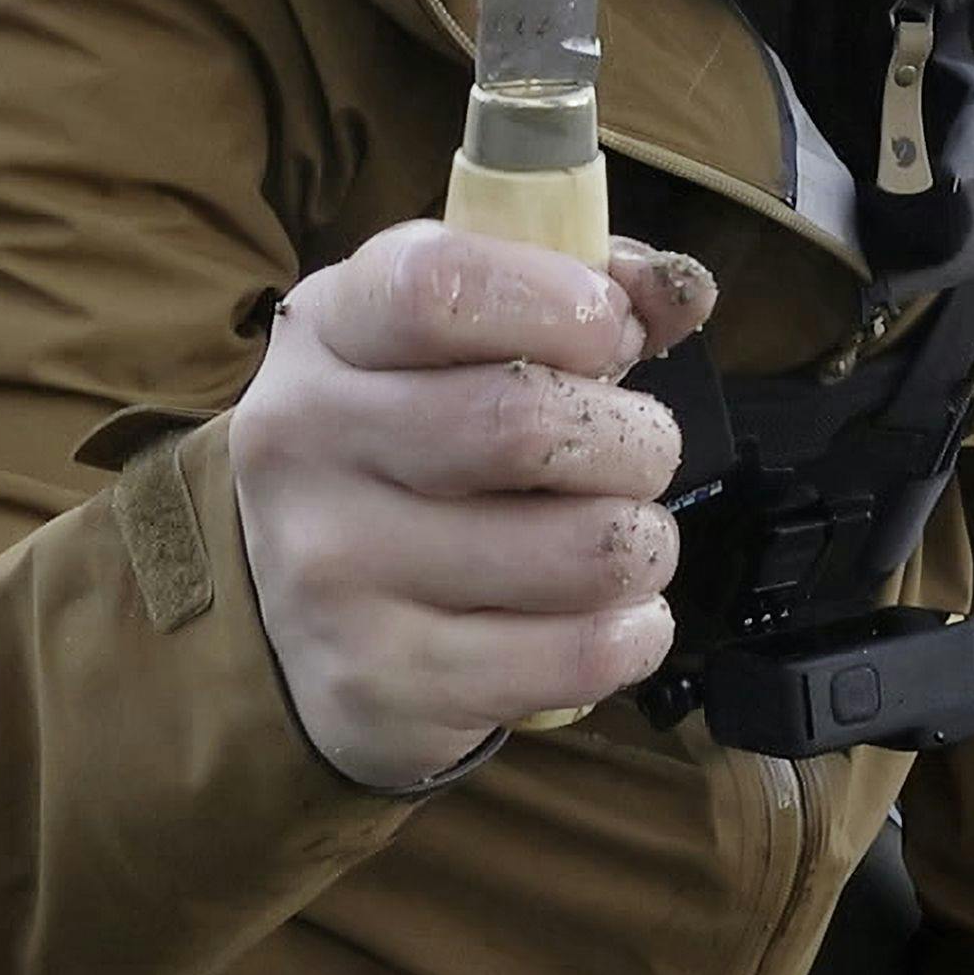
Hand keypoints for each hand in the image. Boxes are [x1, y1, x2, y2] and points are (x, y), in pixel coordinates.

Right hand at [225, 219, 717, 788]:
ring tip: (617, 537)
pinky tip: (608, 614)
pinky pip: (584, 654)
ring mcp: (333, 576)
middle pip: (529, 424)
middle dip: (637, 439)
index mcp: (324, 334)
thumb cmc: (412, 443)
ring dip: (645, 542)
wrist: (292, 613)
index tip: (609, 334)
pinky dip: (636, 631)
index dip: (563, 303)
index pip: (439, 290)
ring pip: (585, 550)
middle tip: (637, 453)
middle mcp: (304, 448)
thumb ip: (580, 289)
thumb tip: (681, 293)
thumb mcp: (461, 336)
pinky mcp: (382, 685)